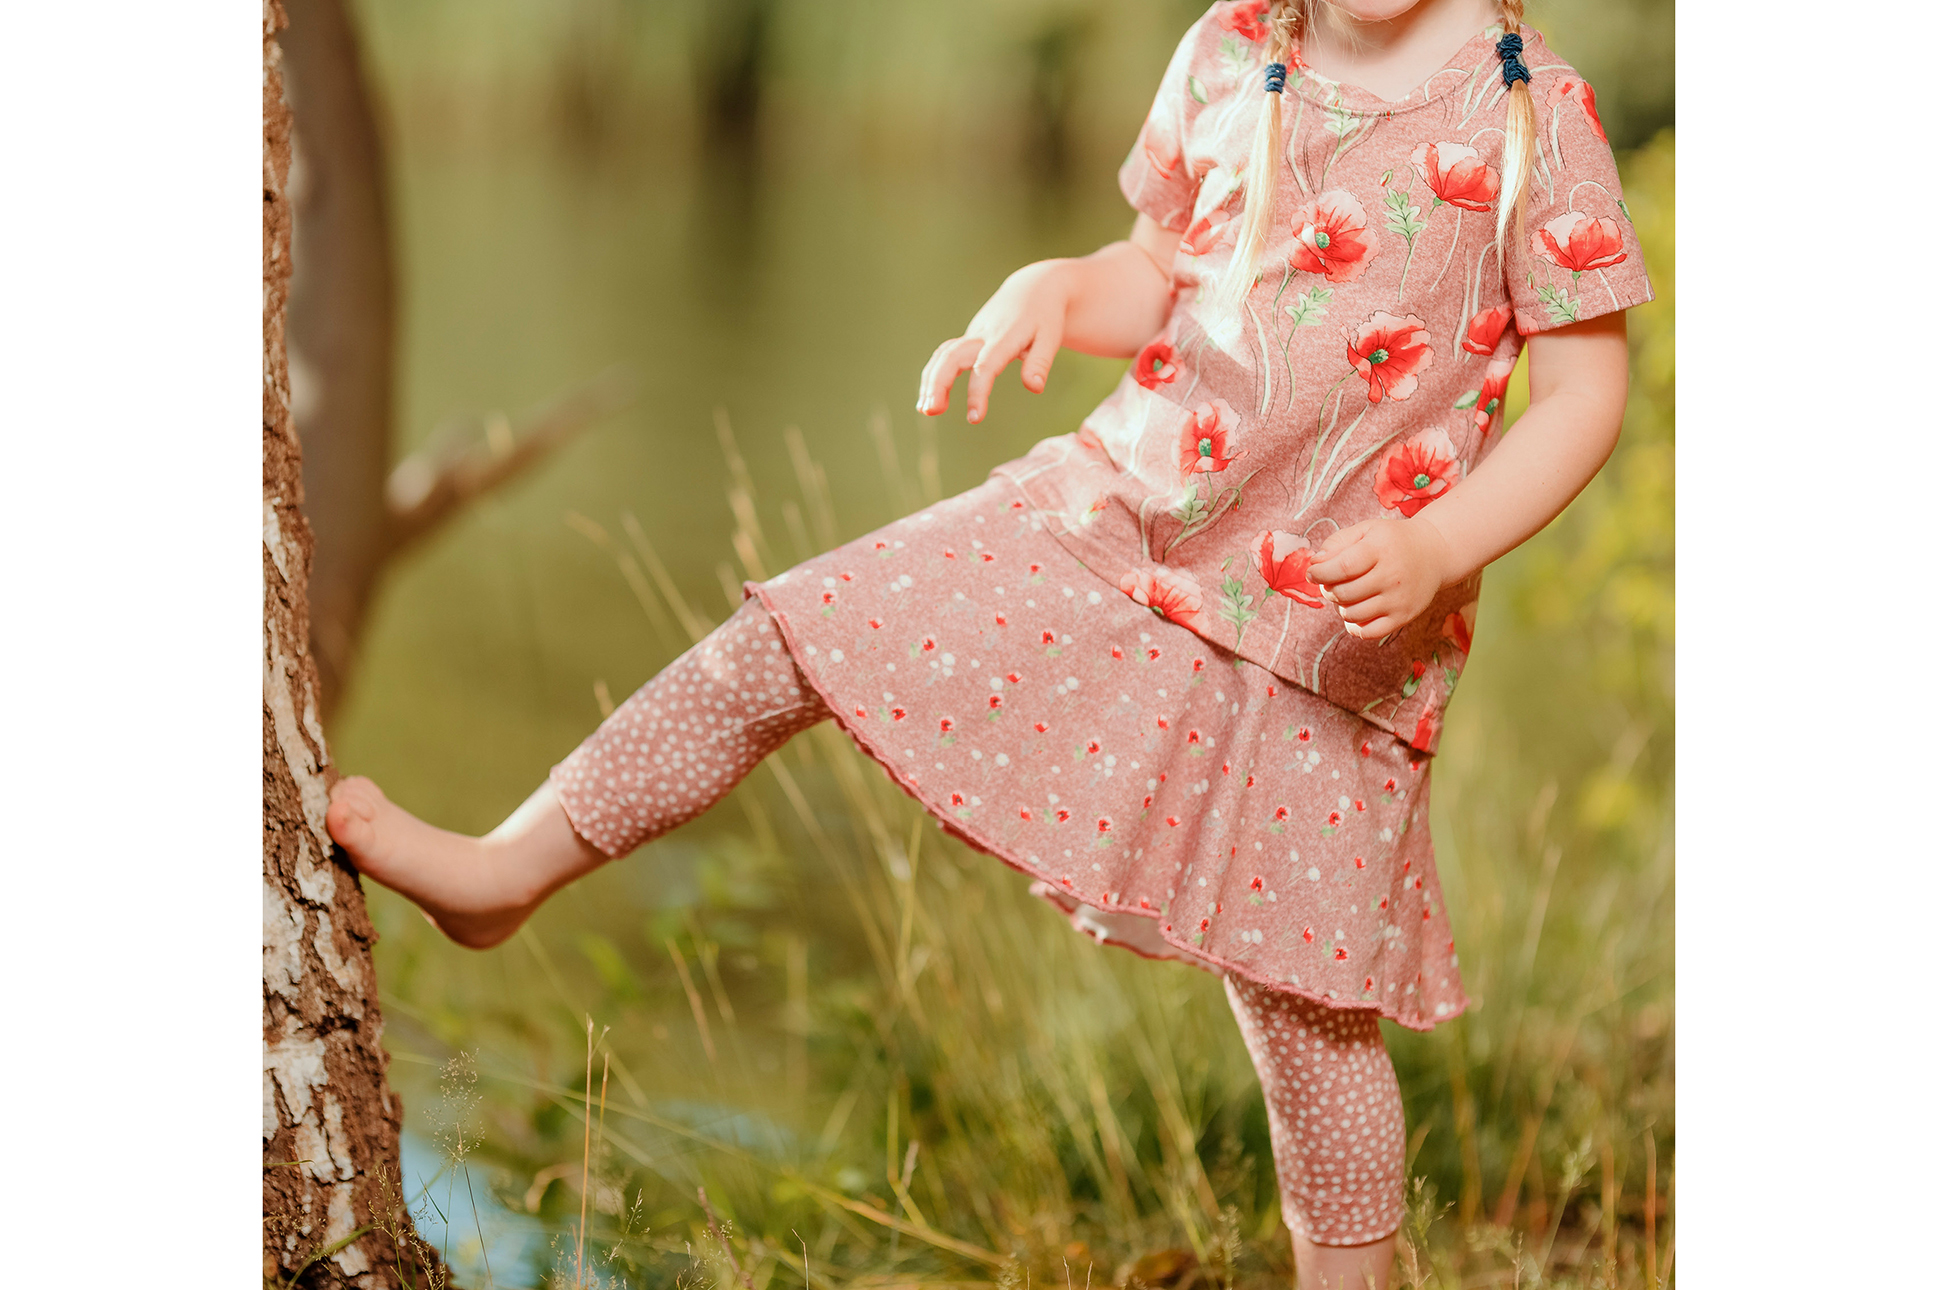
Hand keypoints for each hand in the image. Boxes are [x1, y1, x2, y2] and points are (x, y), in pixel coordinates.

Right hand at [918, 259, 1072, 423]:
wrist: (1032, 288)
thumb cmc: (1044, 315)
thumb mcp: (1051, 336)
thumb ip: (1040, 362)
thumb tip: (1034, 388)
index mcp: (1004, 336)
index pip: (986, 365)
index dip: (978, 391)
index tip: (975, 417)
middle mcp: (982, 334)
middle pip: (951, 356)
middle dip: (938, 382)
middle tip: (931, 411)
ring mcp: (972, 336)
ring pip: (942, 355)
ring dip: (930, 381)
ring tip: (926, 410)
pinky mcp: (967, 339)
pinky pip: (944, 356)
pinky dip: (934, 376)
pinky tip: (930, 399)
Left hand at [1307, 516, 1455, 639]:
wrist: (1435, 553)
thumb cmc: (1391, 541)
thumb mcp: (1366, 530)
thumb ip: (1337, 543)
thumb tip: (1315, 564)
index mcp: (1381, 549)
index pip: (1342, 568)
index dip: (1320, 573)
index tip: (1313, 572)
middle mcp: (1392, 575)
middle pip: (1344, 593)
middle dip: (1328, 589)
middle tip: (1331, 583)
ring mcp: (1399, 599)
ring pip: (1352, 614)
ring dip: (1340, 607)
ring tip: (1347, 595)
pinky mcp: (1404, 617)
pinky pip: (1368, 632)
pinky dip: (1354, 626)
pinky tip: (1356, 611)